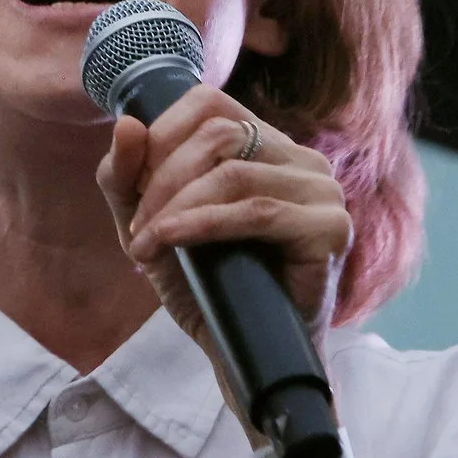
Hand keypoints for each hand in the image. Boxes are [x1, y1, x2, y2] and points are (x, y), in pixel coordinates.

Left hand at [95, 84, 350, 403]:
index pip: (208, 102)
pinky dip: (201, 224)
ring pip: (233, 173)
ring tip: (147, 245)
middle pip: (217, 134)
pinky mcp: (330, 228)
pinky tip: (170, 242)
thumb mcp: (152, 224)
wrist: (244, 355)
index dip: (160, 134)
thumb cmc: (205, 286)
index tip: (133, 185)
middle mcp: (300, 159)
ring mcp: (322, 191)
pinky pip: (255, 211)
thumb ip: (128, 177)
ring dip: (174, 206)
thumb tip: (126, 123)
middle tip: (138, 229)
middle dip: (161, 178)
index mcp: (265, 146)